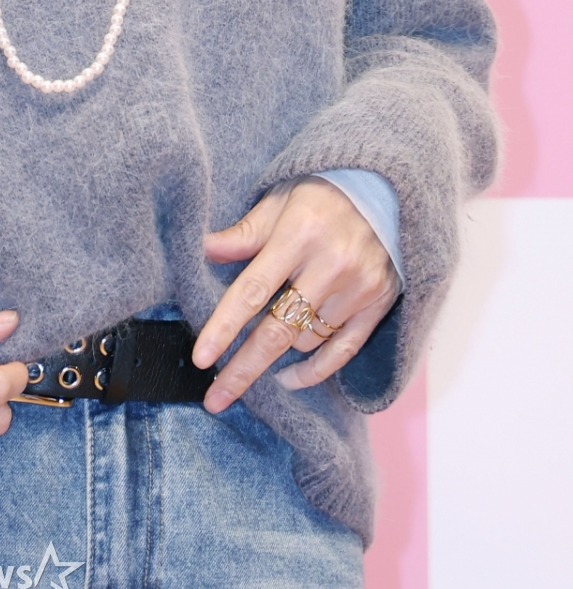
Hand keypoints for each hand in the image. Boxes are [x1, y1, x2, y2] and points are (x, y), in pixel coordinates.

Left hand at [192, 178, 399, 412]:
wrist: (386, 189)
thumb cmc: (322, 192)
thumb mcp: (279, 200)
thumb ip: (245, 232)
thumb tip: (203, 250)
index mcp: (298, 234)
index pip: (253, 290)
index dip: (225, 326)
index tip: (201, 357)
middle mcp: (330, 265)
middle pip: (278, 331)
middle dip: (243, 369)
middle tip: (216, 399)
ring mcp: (358, 288)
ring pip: (305, 340)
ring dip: (278, 351)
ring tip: (260, 344)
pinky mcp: (378, 304)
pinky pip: (342, 351)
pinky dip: (314, 371)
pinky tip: (288, 379)